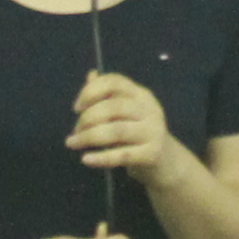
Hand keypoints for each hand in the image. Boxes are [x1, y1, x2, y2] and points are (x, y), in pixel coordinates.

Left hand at [69, 70, 178, 185]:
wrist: (166, 162)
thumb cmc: (137, 134)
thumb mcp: (124, 113)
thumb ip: (106, 96)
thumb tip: (91, 75)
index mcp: (141, 94)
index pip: (114, 82)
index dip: (90, 91)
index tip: (76, 107)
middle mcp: (149, 109)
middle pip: (113, 107)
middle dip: (87, 118)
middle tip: (75, 131)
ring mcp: (153, 131)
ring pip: (116, 131)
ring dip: (89, 137)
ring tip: (73, 143)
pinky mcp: (152, 154)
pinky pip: (122, 155)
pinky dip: (101, 158)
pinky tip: (86, 159)